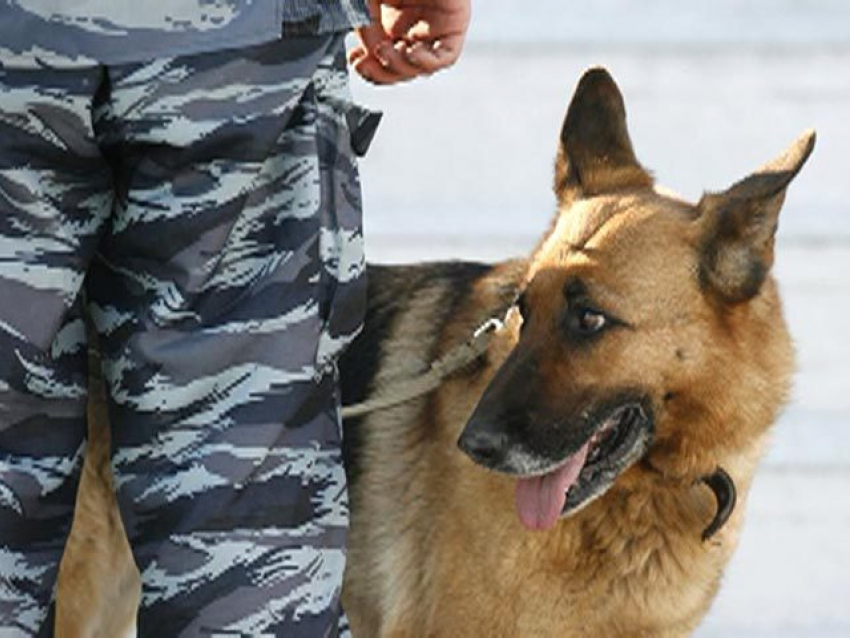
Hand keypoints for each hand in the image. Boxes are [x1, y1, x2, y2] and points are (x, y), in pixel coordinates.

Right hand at [350, 0, 470, 84]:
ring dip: (400, 67)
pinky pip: (445, 57)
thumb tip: (369, 54)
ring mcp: (433, 28)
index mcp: (390, 21)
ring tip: (388, 49)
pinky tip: (411, 51)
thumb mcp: (367, 1)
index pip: (381, 60)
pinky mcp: (455, 25)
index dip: (367, 68)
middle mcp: (412, 28)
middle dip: (381, 71)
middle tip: (368, 56)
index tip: (354, 58)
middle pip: (400, 70)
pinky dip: (426, 62)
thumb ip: (366, 26)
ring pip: (421, 69)